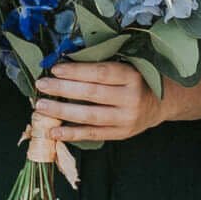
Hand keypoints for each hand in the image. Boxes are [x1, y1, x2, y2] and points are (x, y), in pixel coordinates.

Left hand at [34, 59, 162, 146]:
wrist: (160, 104)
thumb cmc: (135, 80)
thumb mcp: (126, 67)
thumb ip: (101, 66)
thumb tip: (63, 64)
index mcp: (131, 76)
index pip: (100, 73)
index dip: (76, 71)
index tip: (55, 69)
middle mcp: (130, 98)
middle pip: (91, 93)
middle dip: (62, 89)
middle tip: (42, 85)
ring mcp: (126, 118)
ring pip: (89, 116)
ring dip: (61, 112)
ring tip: (40, 107)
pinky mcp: (121, 134)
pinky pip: (93, 134)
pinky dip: (71, 134)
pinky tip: (54, 132)